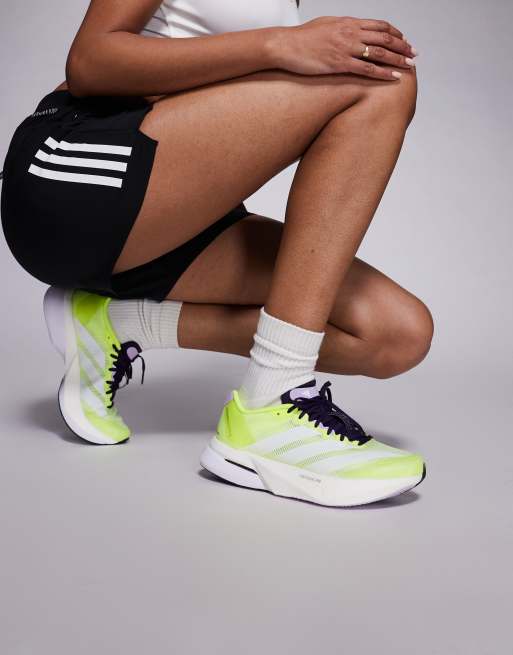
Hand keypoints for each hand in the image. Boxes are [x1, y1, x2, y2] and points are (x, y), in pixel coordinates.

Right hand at [271, 16, 416, 80]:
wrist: (286, 45)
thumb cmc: (302, 38)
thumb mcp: (326, 25)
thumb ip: (342, 28)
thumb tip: (352, 31)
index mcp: (348, 22)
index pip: (379, 26)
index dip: (395, 33)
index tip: (404, 41)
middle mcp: (350, 33)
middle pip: (384, 39)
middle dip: (402, 47)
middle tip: (413, 54)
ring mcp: (346, 49)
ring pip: (379, 53)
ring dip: (397, 60)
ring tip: (409, 67)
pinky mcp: (339, 64)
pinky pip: (366, 69)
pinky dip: (382, 73)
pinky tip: (393, 77)